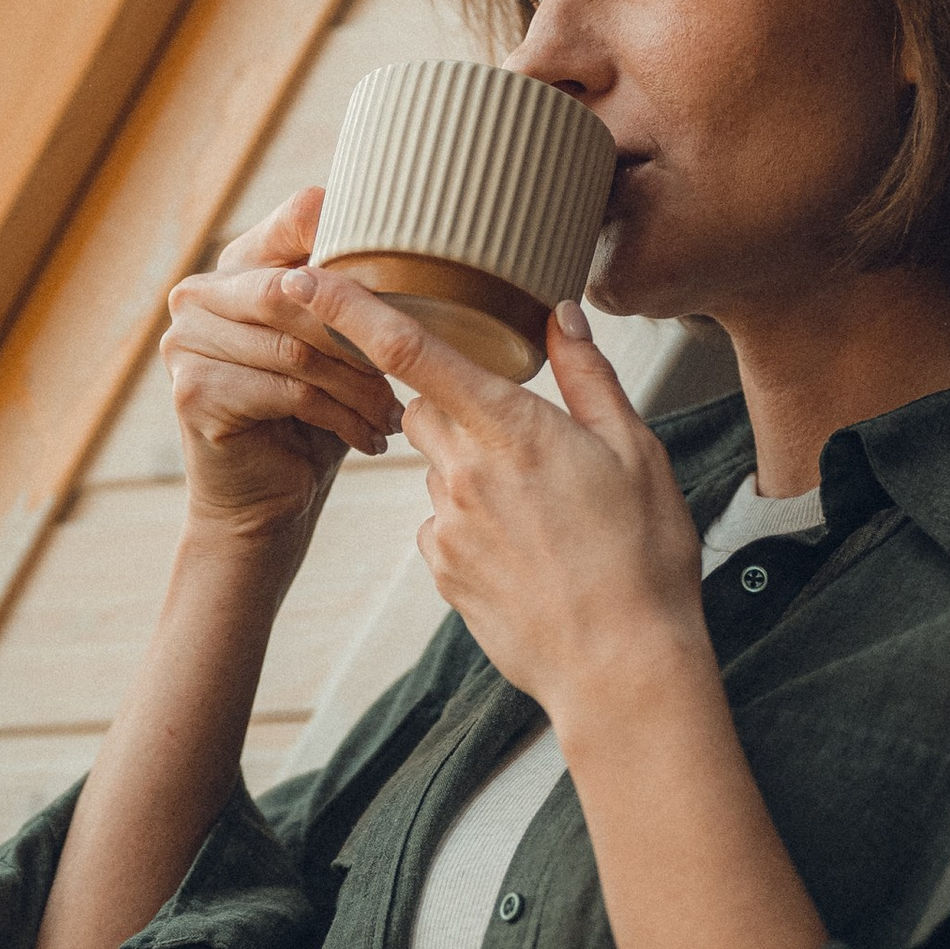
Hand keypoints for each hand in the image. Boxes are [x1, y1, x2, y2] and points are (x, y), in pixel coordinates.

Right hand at [161, 190, 403, 549]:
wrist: (265, 502)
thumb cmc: (310, 416)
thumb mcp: (334, 346)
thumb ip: (349, 296)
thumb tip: (421, 248)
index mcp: (234, 265)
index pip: (296, 219)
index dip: (351, 235)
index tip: (409, 265)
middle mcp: (197, 295)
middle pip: (297, 294)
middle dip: (361, 334)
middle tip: (408, 372)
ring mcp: (185, 342)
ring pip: (299, 348)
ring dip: (360, 386)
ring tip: (395, 413)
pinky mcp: (194, 391)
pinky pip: (289, 391)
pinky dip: (342, 417)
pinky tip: (370, 438)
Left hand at [280, 272, 709, 731]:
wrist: (622, 669)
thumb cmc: (643, 557)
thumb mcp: (636, 451)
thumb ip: (589, 375)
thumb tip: (562, 313)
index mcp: (510, 429)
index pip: (410, 352)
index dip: (350, 309)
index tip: (306, 279)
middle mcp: (463, 472)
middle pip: (420, 408)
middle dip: (451, 404)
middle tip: (517, 434)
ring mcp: (446, 526)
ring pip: (434, 468)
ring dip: (468, 469)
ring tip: (541, 511)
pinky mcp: (441, 572)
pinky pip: (439, 525)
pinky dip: (467, 524)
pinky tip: (523, 550)